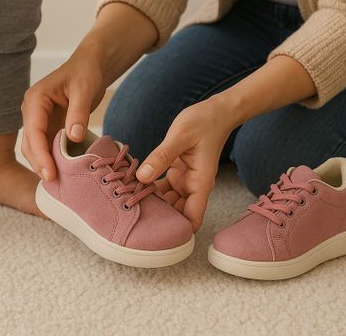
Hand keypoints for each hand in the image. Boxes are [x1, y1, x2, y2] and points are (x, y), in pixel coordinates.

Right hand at [21, 50, 105, 181]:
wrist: (90, 66)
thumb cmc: (86, 73)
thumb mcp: (84, 90)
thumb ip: (78, 113)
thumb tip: (73, 137)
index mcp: (35, 99)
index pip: (33, 131)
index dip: (40, 154)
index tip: (50, 173)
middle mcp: (32, 110)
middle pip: (30, 143)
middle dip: (40, 163)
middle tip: (54, 183)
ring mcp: (38, 119)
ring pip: (35, 147)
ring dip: (44, 163)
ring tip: (57, 182)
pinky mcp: (48, 126)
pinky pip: (46, 146)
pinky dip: (51, 159)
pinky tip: (61, 172)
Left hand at [137, 97, 236, 231]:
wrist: (216, 111)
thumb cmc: (204, 122)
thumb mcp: (180, 136)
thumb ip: (161, 157)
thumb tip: (142, 177)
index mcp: (200, 183)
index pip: (192, 219)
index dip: (177, 231)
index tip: (155, 233)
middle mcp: (193, 186)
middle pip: (177, 214)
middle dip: (158, 217)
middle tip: (132, 214)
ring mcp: (185, 181)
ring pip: (168, 202)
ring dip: (152, 203)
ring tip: (128, 201)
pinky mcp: (177, 173)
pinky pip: (163, 188)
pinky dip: (150, 188)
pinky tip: (134, 186)